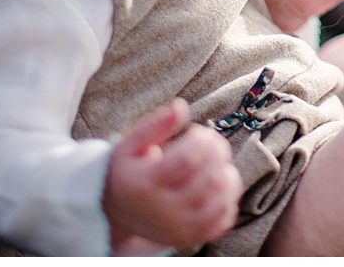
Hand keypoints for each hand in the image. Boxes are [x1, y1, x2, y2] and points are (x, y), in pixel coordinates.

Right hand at [104, 99, 240, 252]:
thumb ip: (156, 125)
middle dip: (219, 152)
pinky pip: (225, 218)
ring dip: (227, 173)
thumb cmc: (127, 171)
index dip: (203, 139)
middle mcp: (163, 210)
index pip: (188, 159)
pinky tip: (218, 183)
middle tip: (212, 142)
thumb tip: (181, 106)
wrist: (115, 212)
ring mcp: (179, 227)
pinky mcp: (192, 237)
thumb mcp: (130, 144)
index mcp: (145, 183)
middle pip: (209, 178)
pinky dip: (229, 198)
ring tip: (216, 162)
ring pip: (222, 199)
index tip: (199, 131)